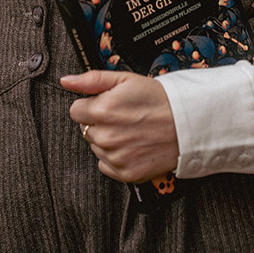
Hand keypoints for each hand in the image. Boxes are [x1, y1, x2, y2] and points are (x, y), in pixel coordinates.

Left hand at [61, 70, 178, 182]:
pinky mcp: (125, 173)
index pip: (76, 110)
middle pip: (85, 129)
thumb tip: (66, 81)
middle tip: (122, 117)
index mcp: (102, 111)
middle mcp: (106, 136)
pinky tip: (131, 145)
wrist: (186, 123)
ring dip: (107, 140)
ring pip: (96, 147)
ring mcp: (115, 157)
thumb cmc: (158, 100)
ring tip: (130, 130)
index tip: (107, 105)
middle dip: (99, 122)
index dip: (91, 105)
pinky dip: (115, 157)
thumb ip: (91, 80)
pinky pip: (105, 165)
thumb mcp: (125, 79)